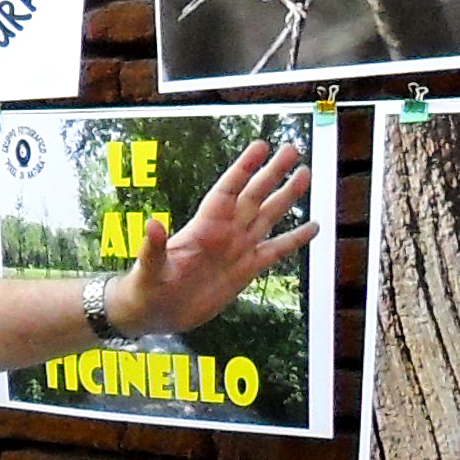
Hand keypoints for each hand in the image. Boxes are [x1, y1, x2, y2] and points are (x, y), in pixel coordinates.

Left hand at [115, 137, 316, 335]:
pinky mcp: (246, 270)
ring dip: (286, 197)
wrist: (156, 313)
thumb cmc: (146, 288)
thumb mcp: (149, 269)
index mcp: (203, 228)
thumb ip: (153, 248)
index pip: (227, 191)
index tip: (260, 146)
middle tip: (291, 149)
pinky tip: (313, 227)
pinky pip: (276, 251)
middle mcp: (224, 233)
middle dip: (272, 173)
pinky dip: (295, 239)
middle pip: (254, 196)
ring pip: (268, 217)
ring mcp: (237, 249)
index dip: (243, 168)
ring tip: (304, 175)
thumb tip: (152, 224)